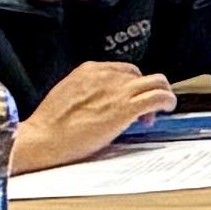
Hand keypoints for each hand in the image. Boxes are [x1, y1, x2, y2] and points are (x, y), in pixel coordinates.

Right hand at [16, 60, 175, 171]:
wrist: (42, 139)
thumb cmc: (49, 125)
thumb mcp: (68, 94)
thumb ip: (89, 91)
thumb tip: (103, 100)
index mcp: (90, 70)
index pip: (123, 70)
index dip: (130, 85)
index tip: (128, 100)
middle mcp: (106, 75)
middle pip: (140, 76)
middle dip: (143, 92)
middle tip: (141, 111)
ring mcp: (118, 90)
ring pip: (157, 82)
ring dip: (161, 94)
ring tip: (158, 110)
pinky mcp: (126, 108)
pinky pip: (159, 97)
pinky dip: (168, 100)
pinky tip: (167, 108)